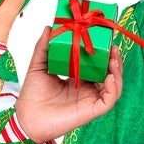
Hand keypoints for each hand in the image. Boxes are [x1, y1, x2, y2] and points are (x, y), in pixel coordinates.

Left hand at [14, 28, 123, 143]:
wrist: (26, 117)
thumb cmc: (31, 95)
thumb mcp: (38, 65)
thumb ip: (44, 47)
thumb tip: (49, 27)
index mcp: (77, 78)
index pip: (96, 63)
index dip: (102, 51)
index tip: (103, 37)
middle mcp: (87, 89)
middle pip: (108, 73)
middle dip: (114, 59)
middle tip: (112, 46)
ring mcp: (90, 100)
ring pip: (113, 85)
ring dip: (117, 71)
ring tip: (114, 59)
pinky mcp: (91, 111)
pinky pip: (109, 100)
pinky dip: (113, 88)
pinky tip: (109, 78)